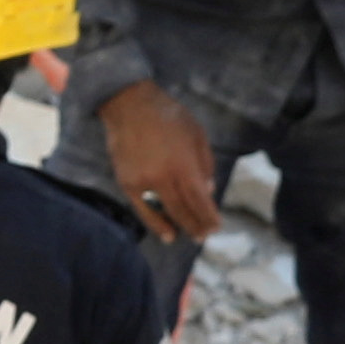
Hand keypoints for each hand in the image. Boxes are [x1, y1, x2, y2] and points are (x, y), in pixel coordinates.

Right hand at [94, 78, 220, 241]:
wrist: (131, 107)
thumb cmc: (168, 117)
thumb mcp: (196, 133)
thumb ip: (204, 163)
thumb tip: (208, 191)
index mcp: (183, 163)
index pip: (199, 198)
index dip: (209, 215)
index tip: (216, 226)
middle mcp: (164, 177)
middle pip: (184, 209)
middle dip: (197, 224)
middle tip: (205, 235)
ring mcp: (144, 182)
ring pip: (166, 211)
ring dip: (181, 226)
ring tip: (191, 236)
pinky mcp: (128, 184)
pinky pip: (144, 209)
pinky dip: (156, 224)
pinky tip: (167, 234)